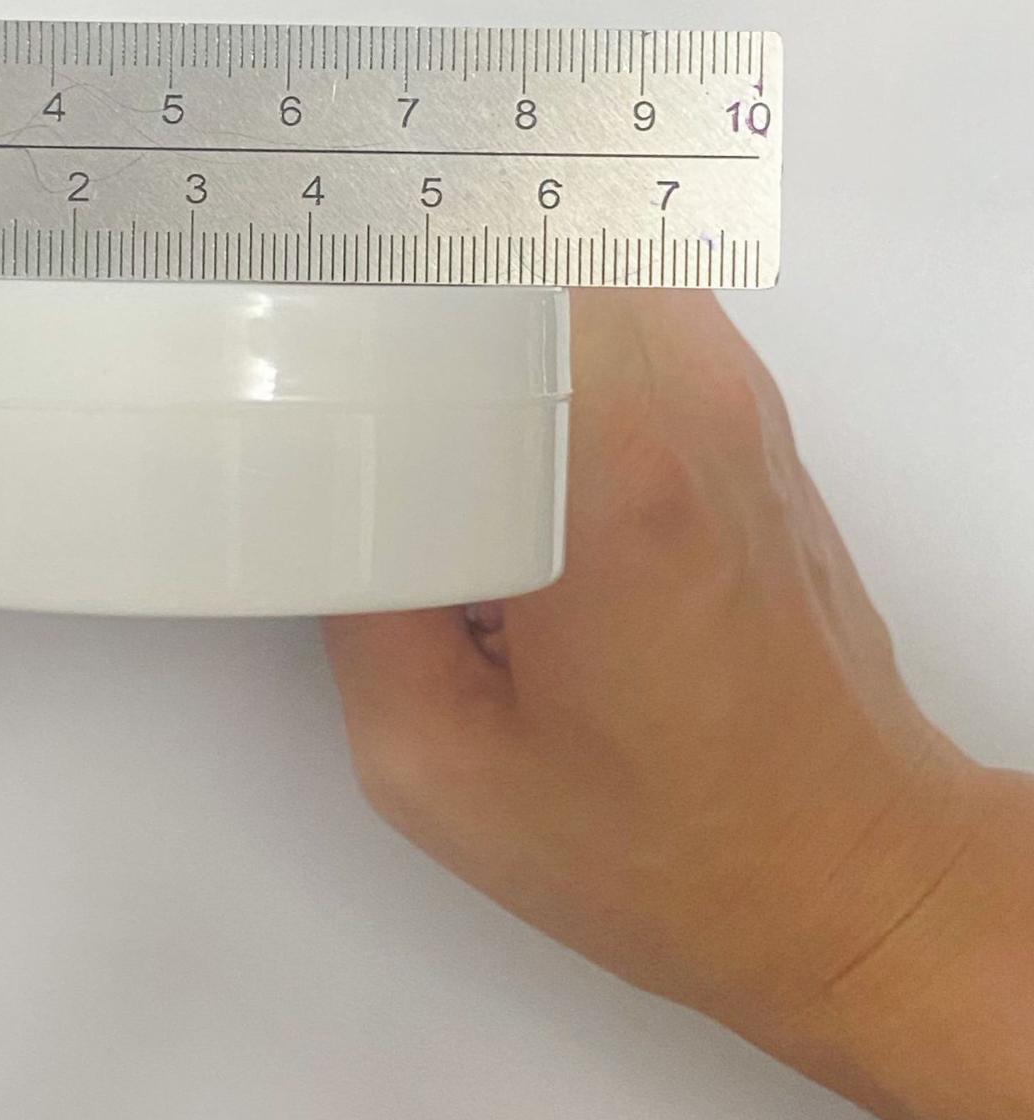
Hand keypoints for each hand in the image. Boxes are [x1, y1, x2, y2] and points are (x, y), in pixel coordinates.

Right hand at [325, 288, 1033, 1119]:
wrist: (844, 872)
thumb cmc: (656, 849)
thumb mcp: (438, 767)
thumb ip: (359, 613)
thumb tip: (330, 505)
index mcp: (607, 476)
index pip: (456, 294)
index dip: (354, 279)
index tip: (276, 302)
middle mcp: (688, 399)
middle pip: (516, 248)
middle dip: (407, 270)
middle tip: (319, 327)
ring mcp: (736, 396)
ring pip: (577, 262)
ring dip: (483, 292)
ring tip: (396, 359)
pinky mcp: (753, 420)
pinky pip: (630, 310)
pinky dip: (549, 323)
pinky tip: (493, 402)